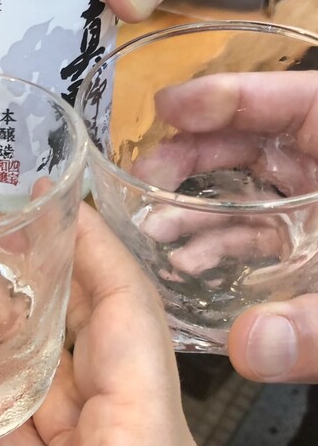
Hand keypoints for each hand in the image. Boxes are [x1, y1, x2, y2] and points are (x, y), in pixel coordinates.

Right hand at [152, 71, 317, 383]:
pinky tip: (188, 264)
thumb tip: (248, 349)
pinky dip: (219, 245)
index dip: (224, 96)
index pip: (290, 100)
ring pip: (243, 190)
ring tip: (153, 231)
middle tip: (145, 182)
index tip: (168, 106)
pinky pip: (254, 232)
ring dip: (194, 209)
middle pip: (248, 142)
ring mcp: (311, 207)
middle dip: (190, 158)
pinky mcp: (303, 243)